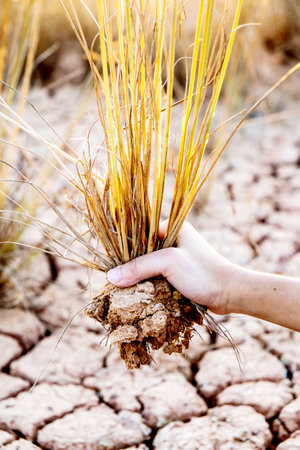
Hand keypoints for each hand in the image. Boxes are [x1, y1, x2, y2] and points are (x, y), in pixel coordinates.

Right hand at [107, 221, 233, 314]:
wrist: (231, 293)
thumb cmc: (203, 272)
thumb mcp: (168, 263)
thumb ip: (139, 267)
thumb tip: (110, 277)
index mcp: (170, 228)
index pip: (137, 234)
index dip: (122, 248)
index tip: (109, 264)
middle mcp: (172, 241)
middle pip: (141, 253)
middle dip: (129, 266)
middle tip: (114, 280)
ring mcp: (175, 259)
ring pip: (147, 267)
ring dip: (138, 278)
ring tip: (122, 289)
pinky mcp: (178, 275)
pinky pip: (156, 278)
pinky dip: (148, 286)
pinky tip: (138, 295)